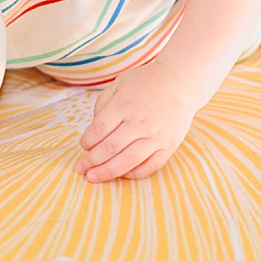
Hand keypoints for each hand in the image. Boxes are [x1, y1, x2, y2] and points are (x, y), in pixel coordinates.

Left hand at [75, 62, 198, 182]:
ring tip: (94, 177)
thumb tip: (93, 130)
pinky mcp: (168, 146)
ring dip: (108, 171)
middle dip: (92, 161)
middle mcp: (139, 122)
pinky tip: (121, 175)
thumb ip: (103, 104)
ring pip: (128, 160)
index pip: (99, 129)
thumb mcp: (120, 84)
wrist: (179, 83)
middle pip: (111, 147)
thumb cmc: (146, 83)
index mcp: (124, 105)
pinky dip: (134, 173)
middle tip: (81, 169)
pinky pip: (150, 166)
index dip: (87, 141)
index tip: (83, 145)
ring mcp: (155, 136)